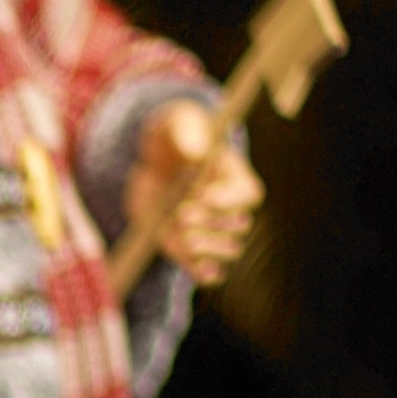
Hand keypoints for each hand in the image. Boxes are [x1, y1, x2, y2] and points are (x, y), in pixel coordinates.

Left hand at [123, 97, 262, 288]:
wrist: (148, 166)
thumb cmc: (170, 138)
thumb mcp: (173, 125)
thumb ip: (184, 133)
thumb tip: (194, 152)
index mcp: (234, 176)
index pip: (248, 195)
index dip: (228, 199)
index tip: (202, 195)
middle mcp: (228, 208)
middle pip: (238, 227)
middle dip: (213, 223)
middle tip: (182, 212)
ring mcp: (211, 231)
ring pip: (228, 251)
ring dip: (208, 248)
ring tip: (183, 235)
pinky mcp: (190, 250)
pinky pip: (209, 271)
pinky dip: (205, 273)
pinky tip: (198, 269)